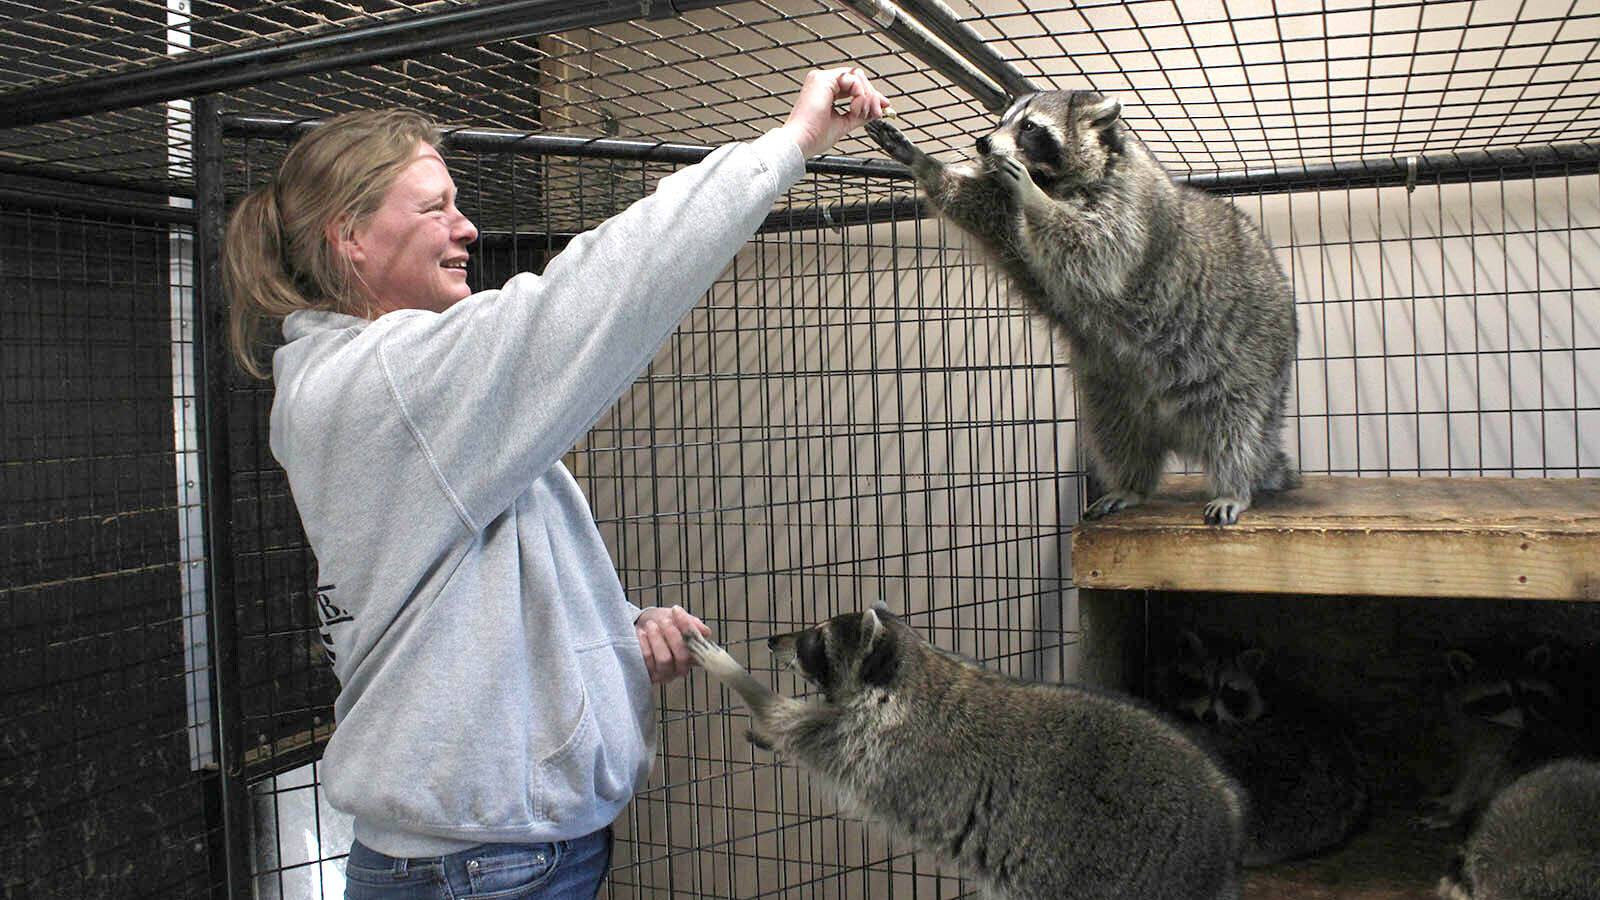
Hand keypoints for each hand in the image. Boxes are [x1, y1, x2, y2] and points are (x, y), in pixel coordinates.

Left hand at [635, 605, 712, 684]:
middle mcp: (682, 667)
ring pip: (665, 659)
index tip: (677, 611)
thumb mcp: (675, 618)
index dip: (689, 628)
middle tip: (664, 621)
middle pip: (683, 656)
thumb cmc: (660, 623)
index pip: (699, 646)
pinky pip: (648, 661)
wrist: (639, 627)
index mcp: (694, 653)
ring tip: (650, 625)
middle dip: (672, 635)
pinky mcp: (650, 676)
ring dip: (657, 639)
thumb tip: (704, 631)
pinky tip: (641, 634)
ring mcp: (666, 674)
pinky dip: (644, 644)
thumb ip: (691, 622)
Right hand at [779, 66, 893, 157]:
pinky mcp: (823, 80)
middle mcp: (823, 82)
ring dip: (866, 97)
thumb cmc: (814, 137)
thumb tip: (876, 109)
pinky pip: (853, 80)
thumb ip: (860, 114)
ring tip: (859, 114)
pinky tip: (853, 109)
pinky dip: (860, 96)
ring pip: (858, 77)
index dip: (870, 95)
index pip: (854, 86)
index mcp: (825, 91)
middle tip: (875, 112)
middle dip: (872, 96)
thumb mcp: (845, 123)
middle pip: (858, 78)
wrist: (801, 142)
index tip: (882, 106)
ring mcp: (822, 79)